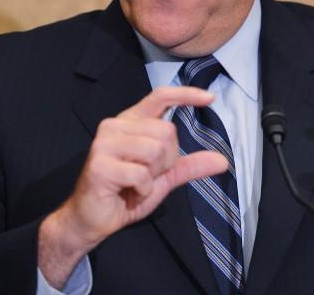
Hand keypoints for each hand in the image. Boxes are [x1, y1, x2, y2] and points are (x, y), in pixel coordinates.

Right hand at [39, 86, 227, 286]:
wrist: (91, 220)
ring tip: (137, 184)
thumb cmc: (125, 194)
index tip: (210, 98)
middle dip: (167, 160)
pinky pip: (141, 174)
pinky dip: (143, 190)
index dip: (186, 94)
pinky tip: (129, 193)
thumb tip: (222, 161)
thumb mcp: (164, 178)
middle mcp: (115, 126)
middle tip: (147, 176)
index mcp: (130, 123)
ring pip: (156, 150)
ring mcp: (105, 143)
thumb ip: (189, 165)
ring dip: (154, 176)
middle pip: (166, 130)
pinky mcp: (100, 165)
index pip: (160, 96)